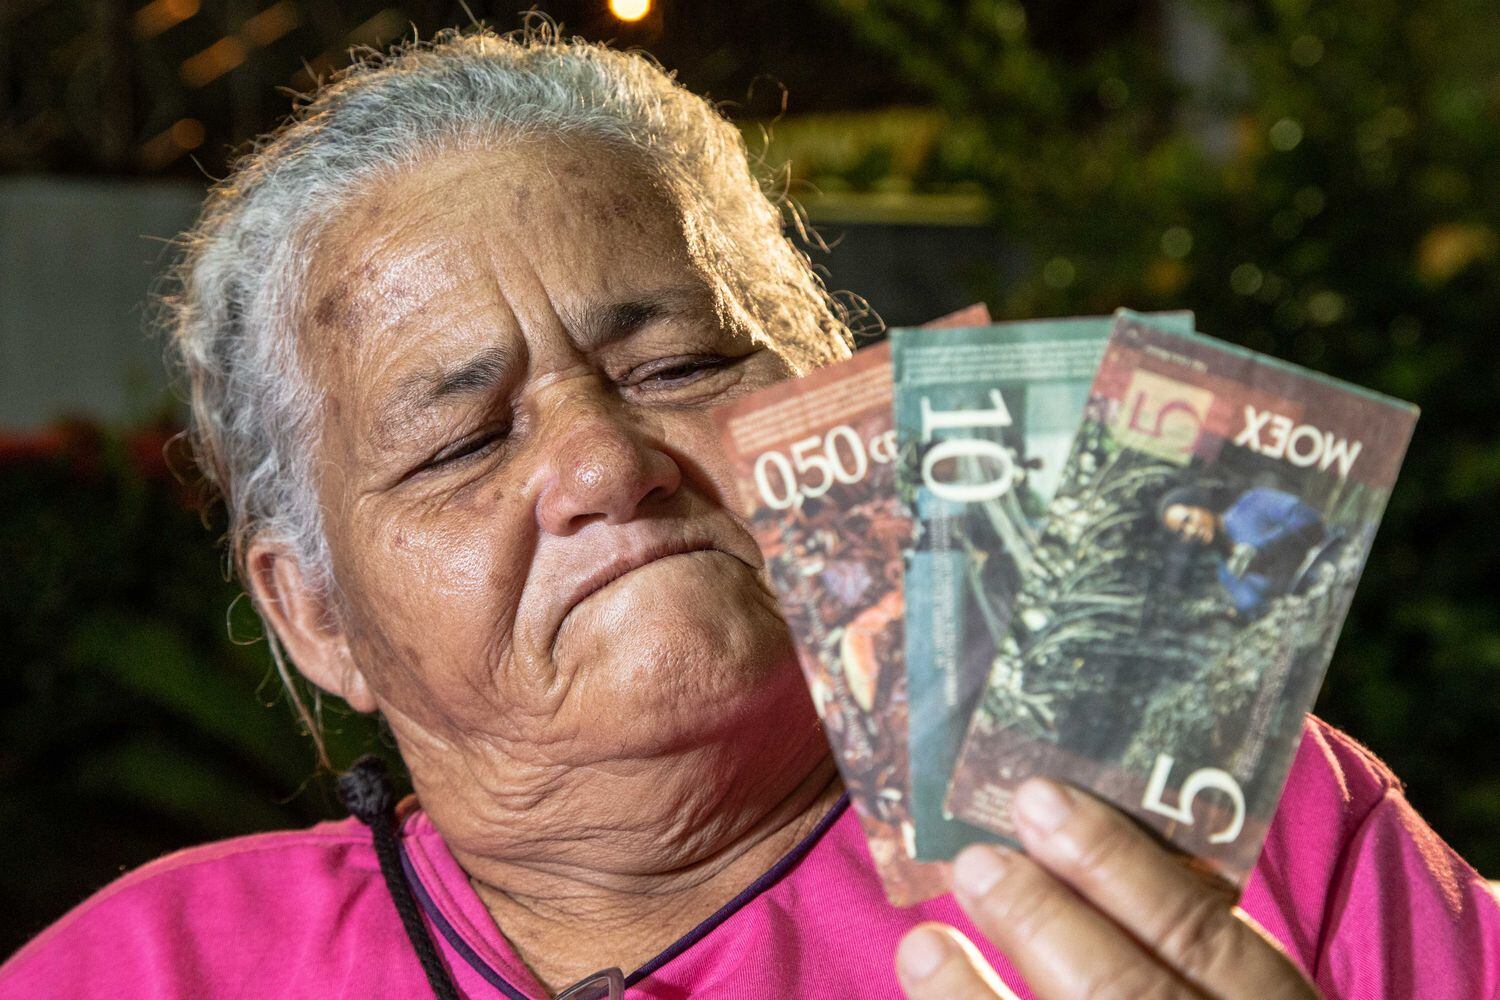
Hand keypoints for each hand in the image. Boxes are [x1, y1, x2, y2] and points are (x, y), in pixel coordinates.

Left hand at [896, 779, 1320, 998]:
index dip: (1123, 865)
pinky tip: (929, 996)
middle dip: (1044, 925)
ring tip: (923, 945)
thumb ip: (1178, 939)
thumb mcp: (1229, 991)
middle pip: (1133, 998)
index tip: (1043, 799)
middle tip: (975, 862)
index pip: (1210, 940)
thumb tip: (1060, 838)